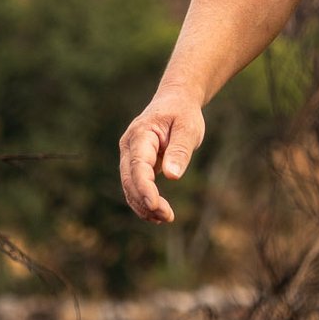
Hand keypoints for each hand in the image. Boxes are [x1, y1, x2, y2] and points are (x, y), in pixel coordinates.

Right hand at [119, 95, 204, 223]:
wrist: (175, 101)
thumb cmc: (183, 113)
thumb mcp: (188, 128)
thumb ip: (180, 151)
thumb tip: (172, 176)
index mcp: (141, 134)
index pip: (138, 165)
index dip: (144, 187)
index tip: (155, 205)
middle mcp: (129, 146)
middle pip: (130, 179)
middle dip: (145, 201)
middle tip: (167, 217)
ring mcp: (129, 155)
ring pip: (129, 186)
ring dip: (144, 205)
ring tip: (166, 218)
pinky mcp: (135, 164)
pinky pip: (135, 185)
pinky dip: (143, 201)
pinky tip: (157, 214)